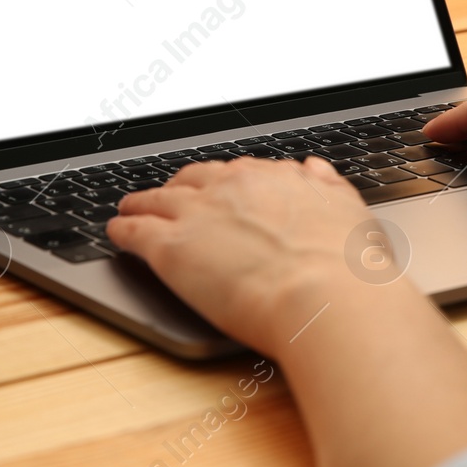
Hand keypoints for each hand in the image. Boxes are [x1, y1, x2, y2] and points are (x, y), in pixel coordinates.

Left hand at [107, 157, 376, 353]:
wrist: (325, 297)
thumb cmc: (345, 269)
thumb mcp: (349, 212)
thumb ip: (327, 187)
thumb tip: (315, 169)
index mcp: (271, 178)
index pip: (235, 174)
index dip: (221, 186)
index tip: (217, 193)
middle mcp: (230, 187)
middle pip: (190, 180)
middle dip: (178, 189)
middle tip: (171, 199)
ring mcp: (195, 215)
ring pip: (155, 200)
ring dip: (140, 204)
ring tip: (130, 210)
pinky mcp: (169, 248)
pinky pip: (134, 231)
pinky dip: (122, 230)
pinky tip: (117, 233)